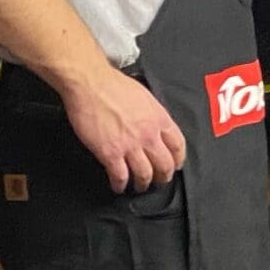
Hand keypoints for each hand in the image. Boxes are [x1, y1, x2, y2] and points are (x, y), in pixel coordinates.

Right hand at [61, 68, 184, 192]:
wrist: (91, 83)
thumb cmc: (113, 85)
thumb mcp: (144, 97)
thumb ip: (152, 114)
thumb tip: (154, 124)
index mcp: (159, 119)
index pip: (178, 145)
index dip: (178, 159)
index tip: (175, 165)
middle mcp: (148, 135)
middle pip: (164, 164)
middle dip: (164, 176)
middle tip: (160, 180)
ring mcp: (130, 145)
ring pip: (145, 174)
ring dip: (143, 184)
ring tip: (139, 186)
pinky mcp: (110, 153)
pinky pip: (120, 176)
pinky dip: (120, 185)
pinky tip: (118, 186)